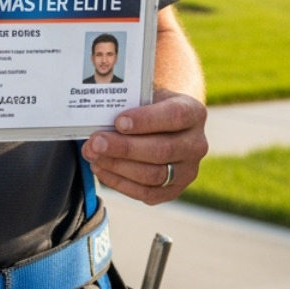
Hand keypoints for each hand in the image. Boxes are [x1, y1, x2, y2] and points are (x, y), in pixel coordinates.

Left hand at [81, 89, 206, 203]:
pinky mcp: (173, 190)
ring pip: (153, 175)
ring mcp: (187, 171)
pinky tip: (101, 169)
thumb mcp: (146, 95)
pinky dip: (119, 182)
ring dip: (118, 166)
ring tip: (93, 155)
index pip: (175, 116)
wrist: (162, 124)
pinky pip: (147, 193)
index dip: (146, 120)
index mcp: (193, 113)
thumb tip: (98, 111)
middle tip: (96, 142)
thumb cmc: (150, 106)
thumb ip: (129, 102)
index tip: (119, 121)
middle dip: (124, 148)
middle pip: (162, 150)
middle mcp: (196, 144)